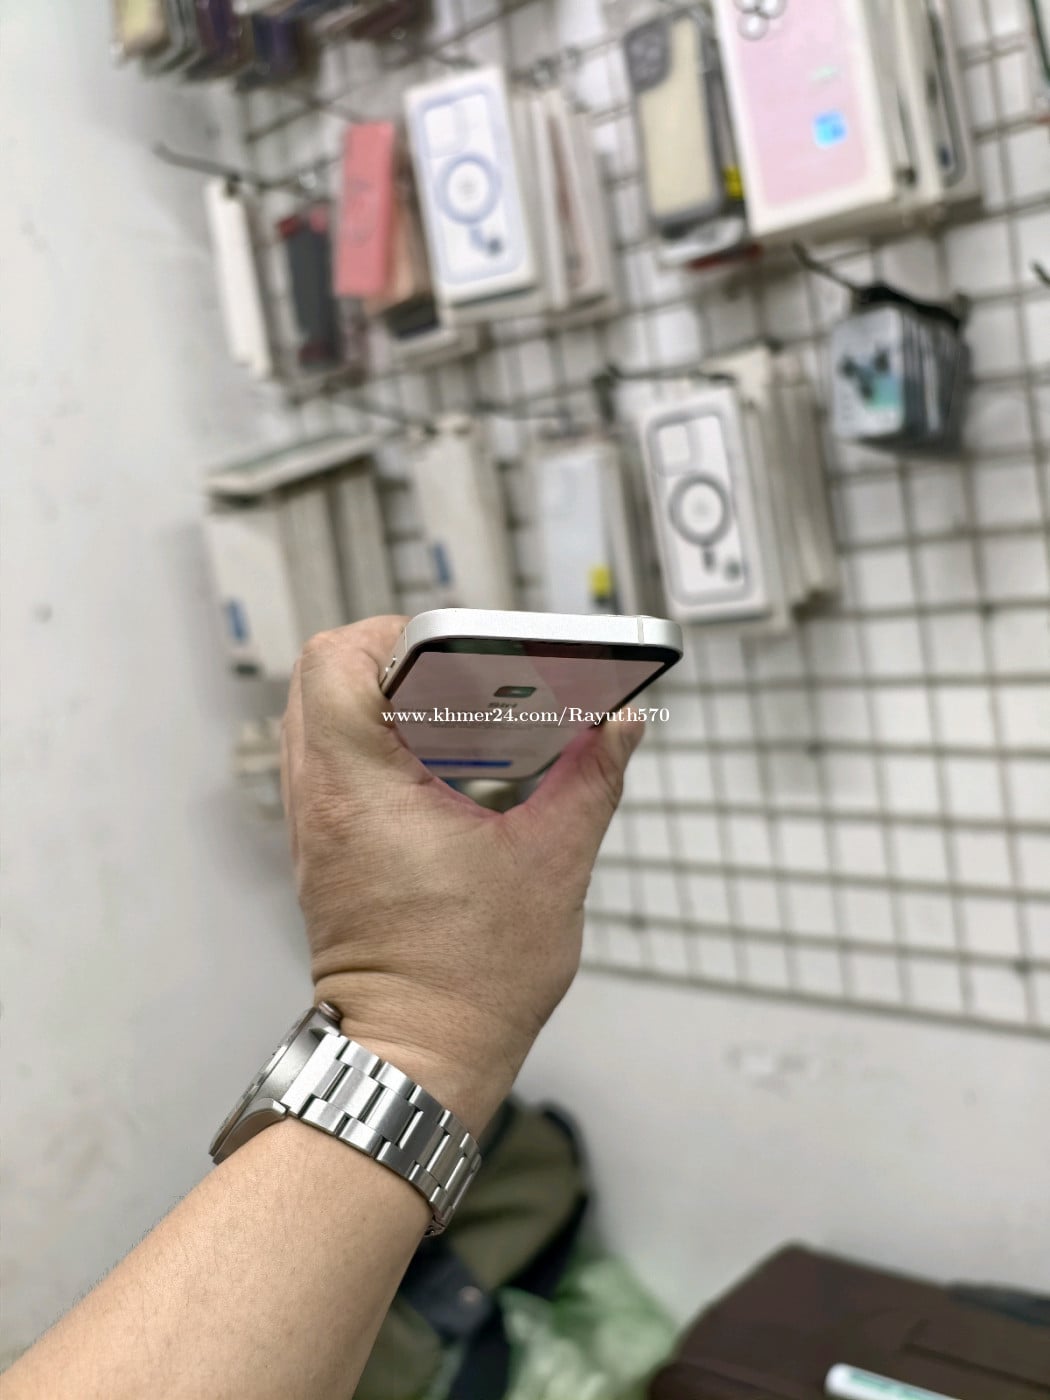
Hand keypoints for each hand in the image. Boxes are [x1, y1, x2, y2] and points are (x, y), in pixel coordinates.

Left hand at [280, 617, 643, 1136]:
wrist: (417, 1059)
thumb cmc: (473, 979)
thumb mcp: (552, 865)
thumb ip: (591, 779)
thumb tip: (623, 724)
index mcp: (361, 789)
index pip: (339, 661)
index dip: (398, 634)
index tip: (460, 650)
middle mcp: (320, 800)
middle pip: (318, 676)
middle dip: (388, 656)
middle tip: (456, 672)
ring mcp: (311, 826)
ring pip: (315, 717)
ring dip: (375, 698)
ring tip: (450, 714)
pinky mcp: (320, 851)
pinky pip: (326, 763)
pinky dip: (370, 742)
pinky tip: (435, 767)